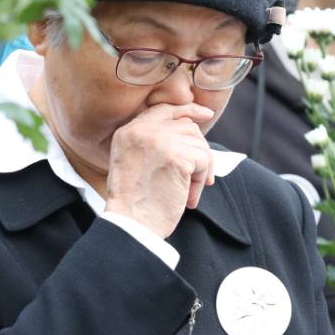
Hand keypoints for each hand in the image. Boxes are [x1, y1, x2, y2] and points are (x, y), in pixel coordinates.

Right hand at [104, 103, 215, 237]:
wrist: (132, 225)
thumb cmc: (135, 203)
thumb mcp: (133, 163)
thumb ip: (153, 144)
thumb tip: (191, 131)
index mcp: (128, 131)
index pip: (165, 110)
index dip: (188, 111)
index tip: (206, 115)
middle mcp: (142, 130)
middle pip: (188, 127)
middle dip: (199, 151)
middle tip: (199, 178)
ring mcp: (160, 141)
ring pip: (198, 145)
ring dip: (199, 170)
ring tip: (186, 193)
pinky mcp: (177, 156)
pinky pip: (203, 161)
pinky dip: (200, 182)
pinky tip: (188, 198)